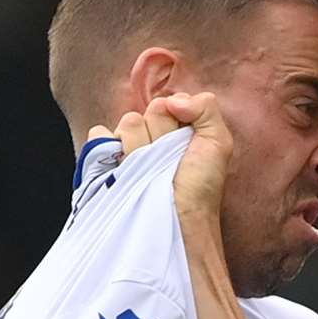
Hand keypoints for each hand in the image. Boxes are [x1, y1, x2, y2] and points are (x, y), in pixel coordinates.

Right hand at [87, 92, 232, 219]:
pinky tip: (125, 166)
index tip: (188, 143)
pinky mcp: (107, 160)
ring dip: (143, 148)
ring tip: (154, 171)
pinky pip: (99, 135)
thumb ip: (206, 108)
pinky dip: (108, 146)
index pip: (168, 102)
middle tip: (171, 160)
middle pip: (149, 112)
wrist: (181, 218)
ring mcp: (128, 147)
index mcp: (175, 126)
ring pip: (128, 124)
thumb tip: (172, 100)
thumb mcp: (218, 142)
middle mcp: (150, 133)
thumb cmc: (202, 185)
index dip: (177, 120)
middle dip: (164, 135)